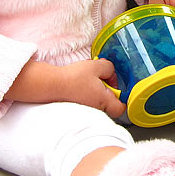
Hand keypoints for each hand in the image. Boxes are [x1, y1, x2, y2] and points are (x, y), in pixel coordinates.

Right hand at [6, 58, 125, 118]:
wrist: (51, 85)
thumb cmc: (74, 78)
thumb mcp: (97, 66)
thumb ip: (109, 68)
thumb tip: (110, 72)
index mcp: (104, 101)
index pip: (121, 108)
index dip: (122, 97)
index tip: (119, 87)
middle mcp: (96, 109)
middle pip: (109, 101)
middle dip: (108, 87)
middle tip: (102, 76)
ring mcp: (86, 110)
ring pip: (98, 99)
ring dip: (96, 87)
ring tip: (89, 76)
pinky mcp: (76, 107)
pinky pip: (87, 99)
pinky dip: (86, 90)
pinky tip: (80, 81)